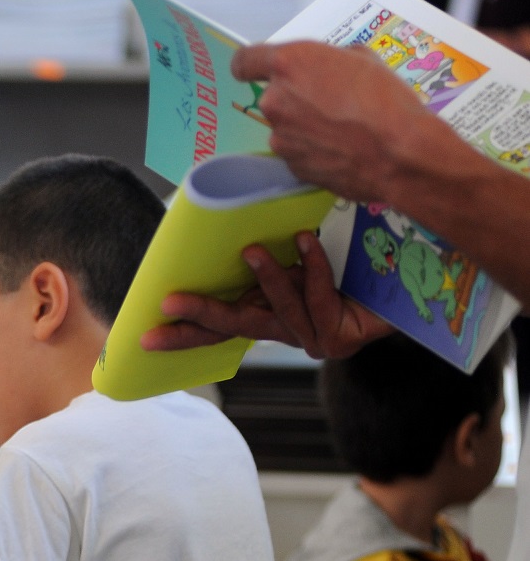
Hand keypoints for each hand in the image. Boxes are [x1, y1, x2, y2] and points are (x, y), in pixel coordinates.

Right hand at [141, 231, 392, 358]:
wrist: (413, 280)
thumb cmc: (357, 261)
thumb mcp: (300, 252)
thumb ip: (267, 252)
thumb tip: (228, 222)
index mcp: (269, 314)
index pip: (217, 328)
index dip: (182, 332)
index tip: (146, 332)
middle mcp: (285, 331)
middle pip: (233, 327)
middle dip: (199, 314)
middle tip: (170, 302)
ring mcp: (309, 339)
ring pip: (276, 311)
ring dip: (265, 279)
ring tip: (253, 251)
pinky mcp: (336, 339)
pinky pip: (316, 298)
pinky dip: (312, 269)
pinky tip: (308, 241)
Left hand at [231, 42, 428, 204]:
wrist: (398, 153)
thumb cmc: (385, 99)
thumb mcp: (362, 59)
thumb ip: (330, 60)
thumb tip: (325, 69)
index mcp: (289, 65)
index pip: (244, 61)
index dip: (251, 66)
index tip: (256, 70)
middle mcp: (275, 101)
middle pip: (275, 96)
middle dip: (297, 98)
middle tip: (332, 101)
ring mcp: (279, 136)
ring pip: (287, 125)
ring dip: (306, 125)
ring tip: (343, 129)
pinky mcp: (290, 165)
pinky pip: (298, 150)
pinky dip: (314, 148)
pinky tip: (342, 148)